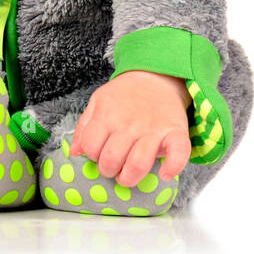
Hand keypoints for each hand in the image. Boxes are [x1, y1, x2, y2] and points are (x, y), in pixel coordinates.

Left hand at [70, 71, 190, 186]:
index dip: (92, 156)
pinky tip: (164, 173)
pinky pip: (178, 154)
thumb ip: (85, 126)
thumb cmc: (127, 93)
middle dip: (109, 170)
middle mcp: (129, 123)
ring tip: (129, 174)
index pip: (91, 148)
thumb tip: (75, 151)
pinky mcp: (175, 132)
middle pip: (111, 160)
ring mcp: (153, 129)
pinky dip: (172, 167)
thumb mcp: (99, 101)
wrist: (158, 76)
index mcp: (107, 115)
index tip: (101, 154)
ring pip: (137, 164)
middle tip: (115, 166)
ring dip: (129, 177)